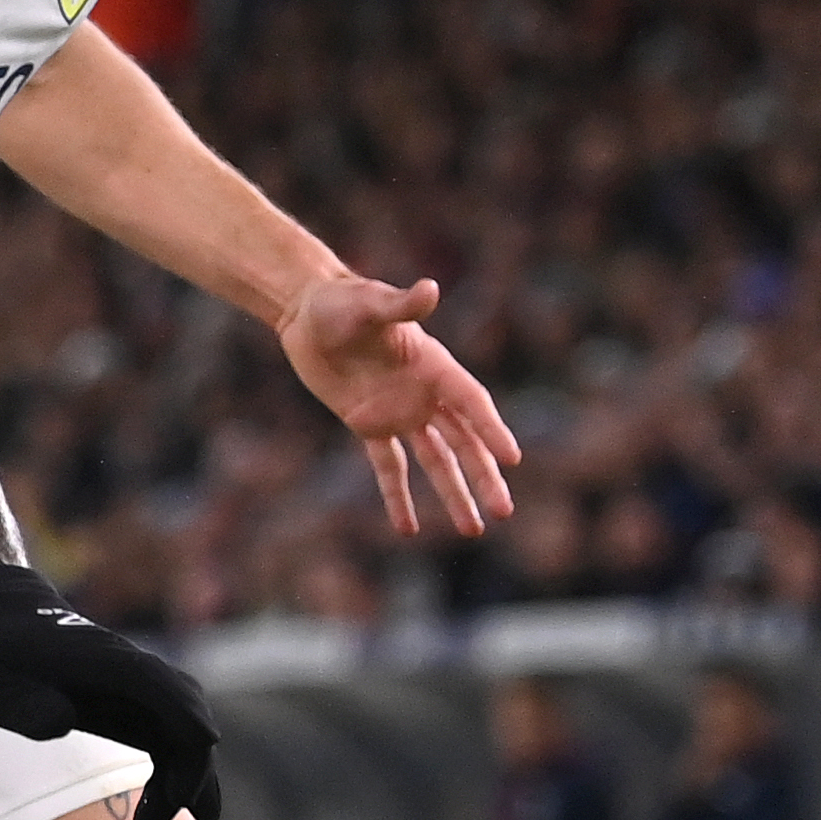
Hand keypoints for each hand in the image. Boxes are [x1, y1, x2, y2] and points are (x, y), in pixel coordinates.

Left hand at [0, 562, 222, 819]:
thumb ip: (17, 700)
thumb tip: (62, 721)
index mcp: (101, 661)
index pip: (165, 692)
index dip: (186, 737)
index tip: (176, 793)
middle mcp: (129, 669)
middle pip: (188, 718)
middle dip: (186, 774)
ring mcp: (132, 684)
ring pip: (184, 729)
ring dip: (183, 777)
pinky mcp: (126, 699)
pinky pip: (167, 733)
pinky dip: (171, 769)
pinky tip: (160, 805)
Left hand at [278, 271, 518, 537]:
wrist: (307, 311)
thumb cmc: (340, 301)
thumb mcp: (368, 303)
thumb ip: (399, 305)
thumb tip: (429, 289)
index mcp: (433, 366)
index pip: (471, 403)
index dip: (491, 429)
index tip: (513, 458)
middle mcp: (424, 394)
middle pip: (464, 442)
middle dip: (484, 477)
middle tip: (505, 511)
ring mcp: (399, 412)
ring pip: (435, 460)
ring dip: (454, 494)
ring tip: (474, 530)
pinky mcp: (368, 424)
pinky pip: (388, 466)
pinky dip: (397, 495)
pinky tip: (408, 529)